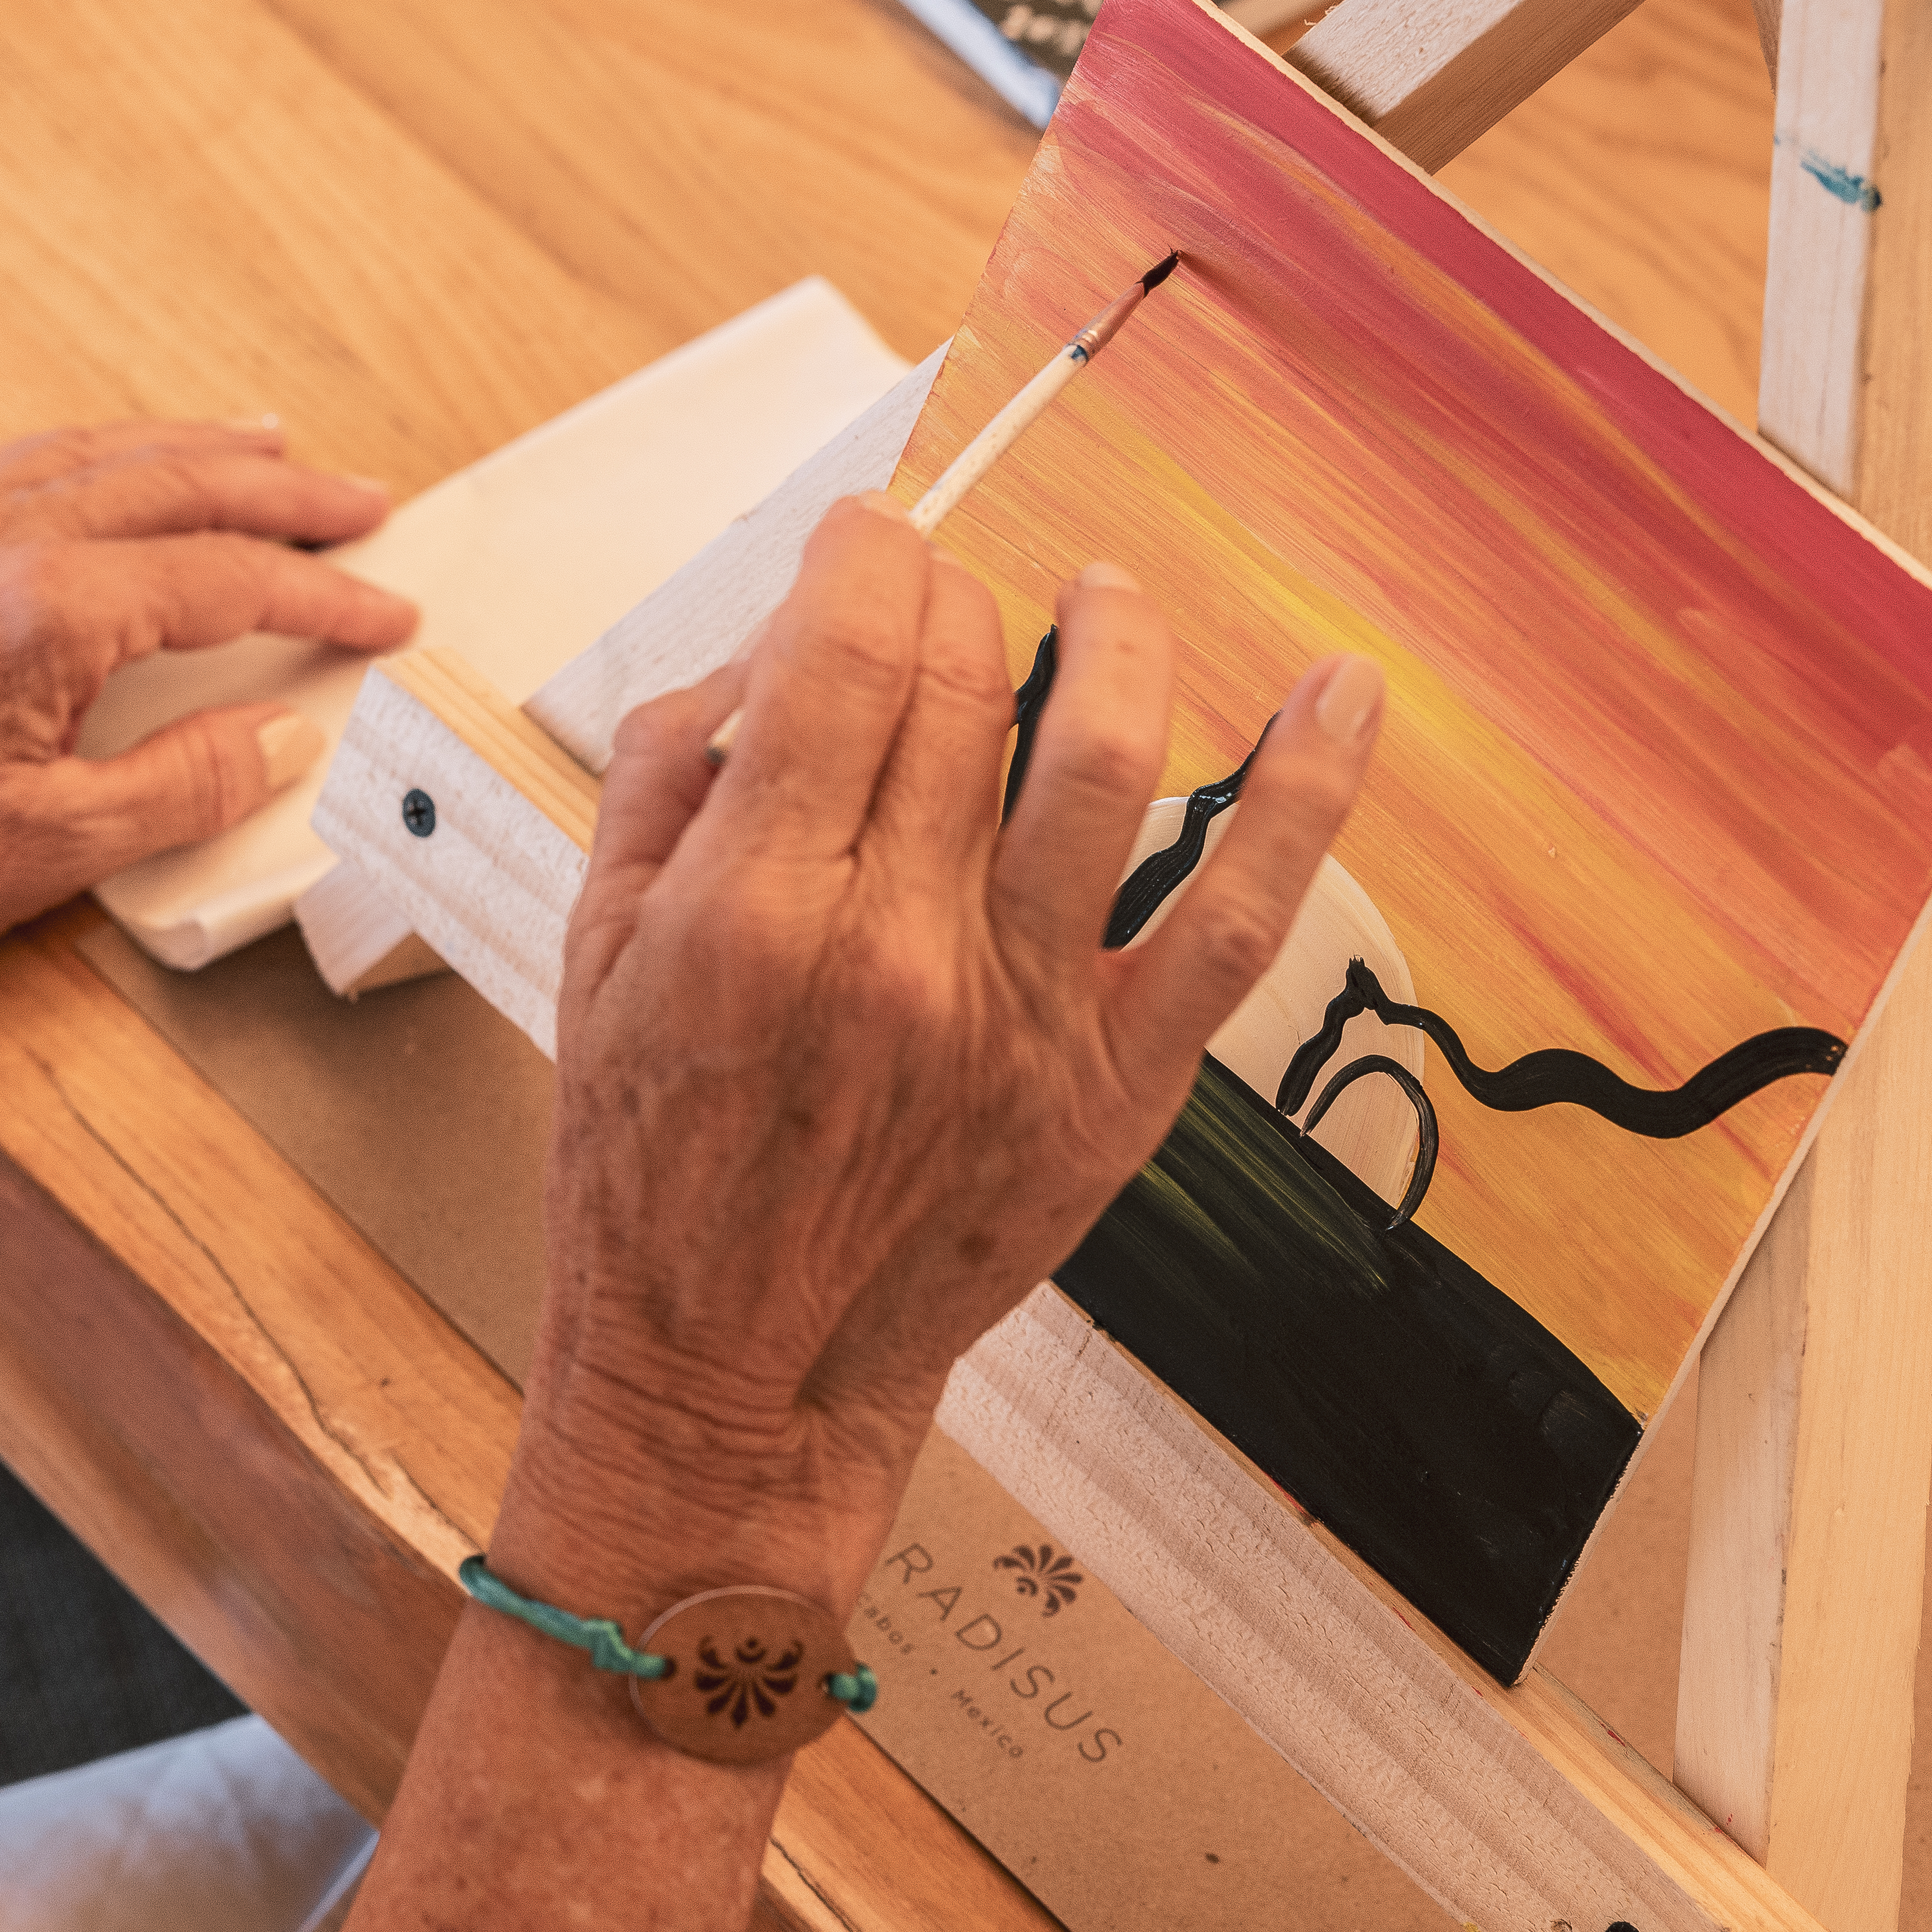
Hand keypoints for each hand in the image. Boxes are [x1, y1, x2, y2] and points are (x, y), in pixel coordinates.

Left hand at [0, 419, 416, 991]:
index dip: (320, 596)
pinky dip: (84, 453)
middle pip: (172, 485)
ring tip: (259, 445)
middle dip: (281, 490)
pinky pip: (3, 465)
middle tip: (360, 500)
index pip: (224, 581)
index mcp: (44, 611)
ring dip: (187, 448)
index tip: (386, 612)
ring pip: (87, 454)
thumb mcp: (50, 848)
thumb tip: (274, 737)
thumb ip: (181, 785)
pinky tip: (104, 464)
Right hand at [507, 496, 1380, 1611]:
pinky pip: (1243, 913)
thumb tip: (759, 658)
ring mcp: (1021, 1016)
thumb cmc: (658, 1180)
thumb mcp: (592, 963)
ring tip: (1098, 601)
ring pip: (1105, 752)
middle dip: (951, 597)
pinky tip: (1339, 690)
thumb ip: (665, 785)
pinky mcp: (1117, 1081)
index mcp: (753, 914)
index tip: (860, 551)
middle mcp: (895, 952)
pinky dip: (1308, 788)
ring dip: (1113, 636)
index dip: (864, 557)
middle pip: (962, 679)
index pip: (848, 647)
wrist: (732, 1380)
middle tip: (935, 603)